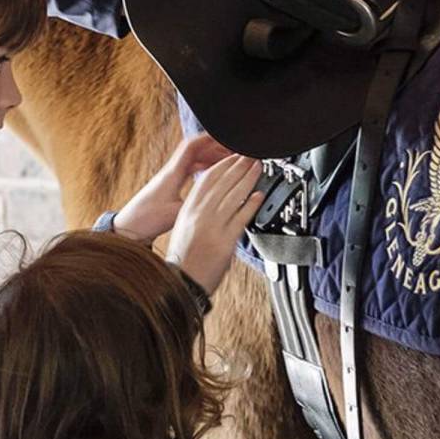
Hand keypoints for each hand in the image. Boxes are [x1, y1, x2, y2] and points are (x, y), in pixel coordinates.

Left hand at [113, 133, 231, 242]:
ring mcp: (169, 178)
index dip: (210, 139)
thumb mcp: (176, 213)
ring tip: (228, 162)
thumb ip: (197, 203)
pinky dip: (203, 169)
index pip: (192, 146)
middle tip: (233, 152)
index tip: (226, 137)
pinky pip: (189, 171)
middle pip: (195, 150)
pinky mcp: (169, 186)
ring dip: (210, 158)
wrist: (128, 228)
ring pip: (193, 160)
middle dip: (215, 148)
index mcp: (172, 173)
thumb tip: (217, 199)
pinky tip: (213, 176)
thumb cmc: (147, 220)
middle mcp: (170, 172)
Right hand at [164, 154, 263, 293]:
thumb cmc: (183, 259)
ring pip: (233, 196)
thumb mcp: (183, 228)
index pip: (206, 180)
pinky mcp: (225, 241)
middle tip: (250, 156)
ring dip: (248, 178)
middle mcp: (199, 216)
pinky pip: (241, 218)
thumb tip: (215, 200)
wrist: (181, 282)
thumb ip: (198, 213)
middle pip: (222, 183)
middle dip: (238, 166)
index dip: (223, 165)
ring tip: (258, 168)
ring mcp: (212, 227)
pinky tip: (258, 195)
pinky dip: (251, 204)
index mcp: (187, 210)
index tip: (233, 157)